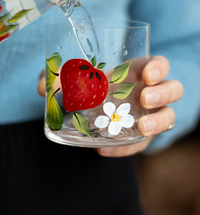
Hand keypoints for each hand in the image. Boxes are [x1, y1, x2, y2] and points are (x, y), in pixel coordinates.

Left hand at [38, 56, 183, 156]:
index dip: (159, 68)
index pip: (159, 65)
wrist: (103, 110)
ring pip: (168, 117)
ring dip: (158, 122)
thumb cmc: (95, 89)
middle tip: (145, 99)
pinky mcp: (138, 137)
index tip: (147, 74)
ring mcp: (148, 116)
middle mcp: (150, 94)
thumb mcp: (81, 80)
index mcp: (139, 73)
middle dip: (164, 93)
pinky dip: (124, 148)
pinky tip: (104, 149)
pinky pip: (139, 145)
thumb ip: (60, 80)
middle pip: (173, 90)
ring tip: (141, 127)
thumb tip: (42, 88)